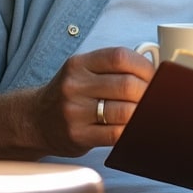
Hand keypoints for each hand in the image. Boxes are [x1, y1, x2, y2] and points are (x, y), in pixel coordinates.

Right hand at [31, 47, 154, 156]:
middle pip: (127, 85)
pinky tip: (136, 128)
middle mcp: (74, 85)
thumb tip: (155, 73)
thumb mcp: (83, 72)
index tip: (156, 76)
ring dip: (143, 113)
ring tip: (149, 113)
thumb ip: (112, 69)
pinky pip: (116, 134)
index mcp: (79, 64)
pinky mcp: (78, 135)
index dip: (145, 67)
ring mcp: (74, 111)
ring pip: (124, 111)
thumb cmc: (70, 95)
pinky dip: (133, 131)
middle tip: (157, 98)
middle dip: (149, 93)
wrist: (36, 120)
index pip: (120, 57)